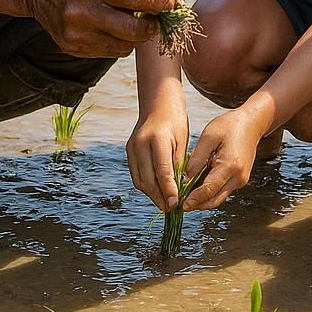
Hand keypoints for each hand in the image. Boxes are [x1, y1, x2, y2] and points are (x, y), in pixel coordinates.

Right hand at [24, 0, 175, 56]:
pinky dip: (122, 41)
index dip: (156, 1)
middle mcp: (81, 11)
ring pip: (124, 45)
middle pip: (131, 28)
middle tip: (159, 16)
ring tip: (140, 20)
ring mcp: (75, 32)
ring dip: (138, 35)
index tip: (172, 1)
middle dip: (153, 24)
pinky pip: (110, 51)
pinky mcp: (72, 47)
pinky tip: (119, 27)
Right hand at [127, 97, 188, 211]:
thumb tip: (179, 188)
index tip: (175, 204)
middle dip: (159, 196)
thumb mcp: (182, 139)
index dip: (168, 190)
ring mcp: (132, 147)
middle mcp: (140, 144)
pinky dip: (146, 185)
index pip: (162, 171)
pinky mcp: (129, 150)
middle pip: (148, 178)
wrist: (158, 102)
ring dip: (151, 194)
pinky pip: (136, 174)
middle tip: (171, 208)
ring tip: (164, 203)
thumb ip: (179, 163)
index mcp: (157, 138)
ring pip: (140, 179)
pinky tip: (156, 191)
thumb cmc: (175, 119)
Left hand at [181, 109, 264, 210]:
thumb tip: (185, 179)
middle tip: (182, 204)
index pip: (208, 190)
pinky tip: (200, 188)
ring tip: (188, 196)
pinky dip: (211, 193)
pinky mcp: (241, 179)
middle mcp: (238, 177)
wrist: (252, 123)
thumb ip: (196, 160)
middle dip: (197, 204)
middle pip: (214, 200)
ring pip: (219, 198)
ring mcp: (241, 179)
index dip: (193, 199)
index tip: (181, 204)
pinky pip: (223, 191)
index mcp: (230, 166)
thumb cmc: (231, 125)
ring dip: (204, 200)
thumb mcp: (208, 137)